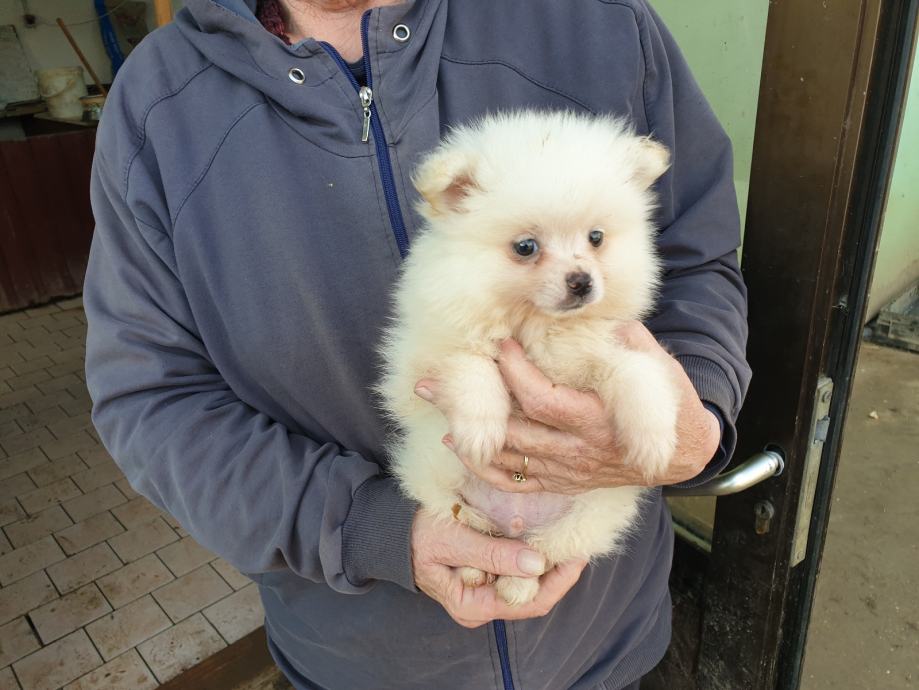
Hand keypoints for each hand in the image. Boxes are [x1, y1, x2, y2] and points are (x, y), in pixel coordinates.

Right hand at [411, 510, 586, 627]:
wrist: (390, 528)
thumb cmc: (417, 534)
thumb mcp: (452, 540)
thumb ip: (493, 553)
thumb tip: (537, 563)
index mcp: (472, 606)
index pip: (529, 602)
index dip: (559, 580)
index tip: (579, 552)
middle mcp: (482, 605)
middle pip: (534, 594)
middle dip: (558, 569)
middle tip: (579, 538)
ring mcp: (484, 590)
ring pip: (529, 581)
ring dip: (548, 559)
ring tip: (567, 533)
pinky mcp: (485, 572)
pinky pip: (517, 567)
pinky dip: (532, 551)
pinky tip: (544, 533)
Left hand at [415, 322, 720, 493]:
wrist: (684, 455)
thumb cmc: (671, 406)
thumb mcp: (659, 370)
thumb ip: (629, 342)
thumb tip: (599, 309)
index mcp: (597, 420)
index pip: (542, 399)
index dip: (515, 374)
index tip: (498, 346)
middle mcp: (577, 451)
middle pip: (514, 432)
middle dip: (472, 407)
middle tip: (433, 384)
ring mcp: (568, 472)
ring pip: (508, 460)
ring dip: (469, 438)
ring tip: (437, 413)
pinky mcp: (563, 483)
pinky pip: (517, 483)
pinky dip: (486, 470)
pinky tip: (460, 451)